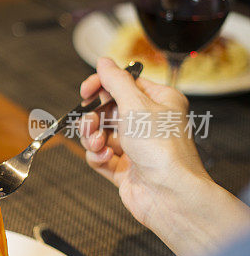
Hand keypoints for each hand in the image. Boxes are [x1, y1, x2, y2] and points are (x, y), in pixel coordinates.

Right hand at [79, 57, 249, 255]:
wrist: (170, 194)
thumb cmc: (162, 148)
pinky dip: (97, 156)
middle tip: (90, 122)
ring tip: (98, 143)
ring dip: (93, 137)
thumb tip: (104, 62)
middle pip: (107, 110)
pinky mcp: (125, 168)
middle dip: (94, 117)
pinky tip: (104, 159)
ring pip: (100, 133)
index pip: (124, 84)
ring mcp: (136, 147)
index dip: (102, 86)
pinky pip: (100, 156)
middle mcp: (148, 123)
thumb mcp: (135, 104)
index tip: (86, 90)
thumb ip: (116, 81)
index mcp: (159, 102)